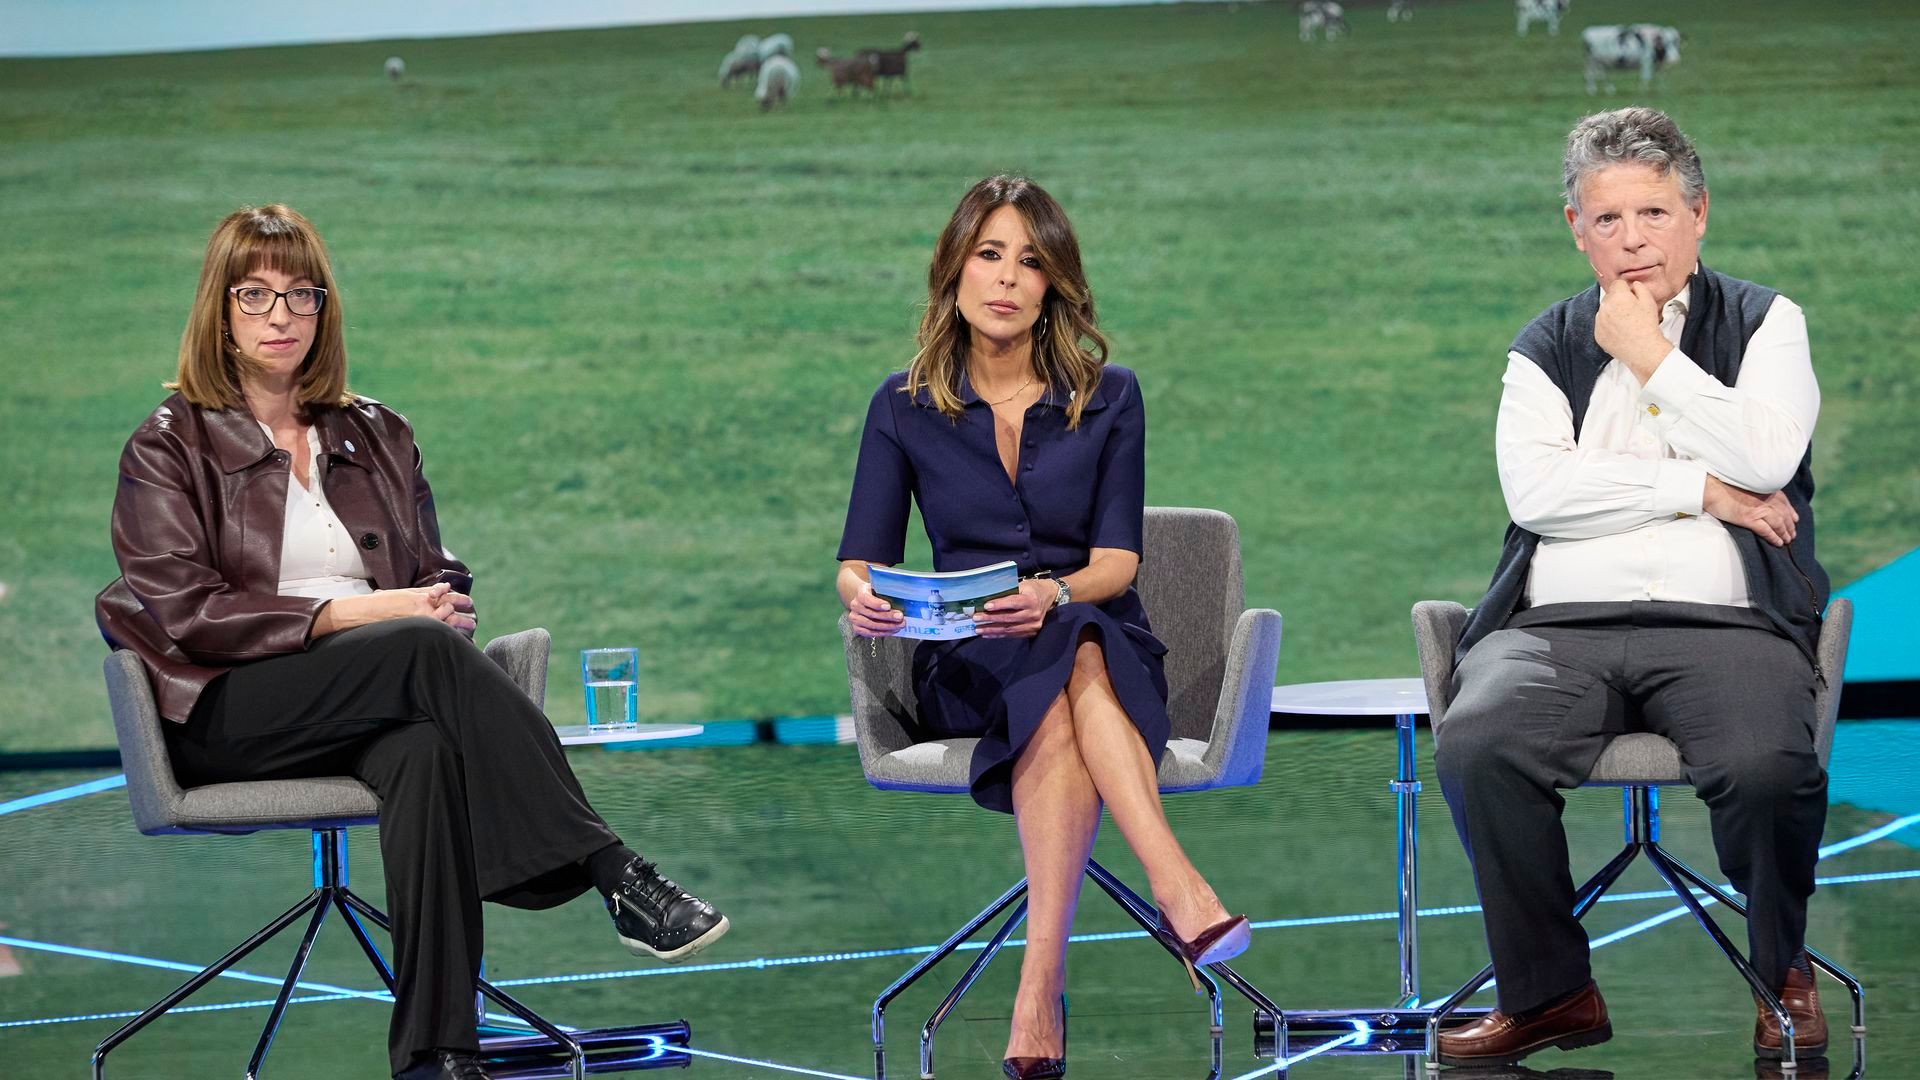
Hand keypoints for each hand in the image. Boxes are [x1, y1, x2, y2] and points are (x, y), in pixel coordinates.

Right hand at [311, 583, 475, 639]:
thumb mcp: (402, 593)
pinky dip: (453, 638)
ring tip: (471, 627)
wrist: (366, 612)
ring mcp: (422, 618)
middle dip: (463, 611)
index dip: (458, 598)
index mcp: (420, 595)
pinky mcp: (418, 628)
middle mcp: (424, 606)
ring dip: (462, 624)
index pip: (445, 594)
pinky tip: (463, 643)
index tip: (467, 601)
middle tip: (473, 616)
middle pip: (451, 607)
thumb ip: (421, 592)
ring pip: (449, 621)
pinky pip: (440, 633)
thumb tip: (438, 590)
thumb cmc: (382, 602)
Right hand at [846, 581, 904, 637]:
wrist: (865, 600)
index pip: (866, 598)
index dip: (877, 604)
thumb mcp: (881, 588)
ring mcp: (855, 617)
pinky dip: (882, 633)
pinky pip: (869, 633)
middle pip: (871, 613)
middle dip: (887, 617)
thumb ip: (888, 591)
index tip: (888, 606)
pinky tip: (892, 630)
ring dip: (887, 627)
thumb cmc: (876, 593)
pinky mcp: (857, 628)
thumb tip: (904, 597)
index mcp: (861, 592)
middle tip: (900, 617)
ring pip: (871, 625)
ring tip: (899, 625)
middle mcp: (855, 605)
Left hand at [974, 579, 1054, 638]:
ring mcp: (1033, 625)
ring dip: (991, 629)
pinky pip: (1012, 635)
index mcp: (1031, 600)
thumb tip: (987, 596)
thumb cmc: (1032, 589)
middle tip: (976, 618)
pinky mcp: (1031, 632)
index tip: (986, 606)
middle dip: (990, 619)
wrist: (1049, 597)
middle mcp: (1033, 614)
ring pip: (1009, 629)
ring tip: (978, 629)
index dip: (999, 605)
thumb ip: (1008, 591)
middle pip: (1009, 618)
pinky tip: (987, 634)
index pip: (1013, 603)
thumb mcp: (1023, 585)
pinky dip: (998, 635)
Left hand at [1594, 279, 1672, 382]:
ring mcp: (1599, 321)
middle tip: (1631, 311)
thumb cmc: (1647, 325)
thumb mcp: (1649, 300)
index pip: (1617, 283)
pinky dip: (1609, 326)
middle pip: (1609, 297)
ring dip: (1612, 313)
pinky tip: (1621, 331)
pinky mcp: (1597, 334)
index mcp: (1617, 296)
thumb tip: (1632, 284)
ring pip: (1604, 311)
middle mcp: (1604, 307)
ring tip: (1627, 323)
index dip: (1626, 288)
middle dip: (1618, 300)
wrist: (1643, 349)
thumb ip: (1639, 287)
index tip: (1631, 295)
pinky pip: (1602, 325)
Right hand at [1702, 475, 1798, 546]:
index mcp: (1765, 488)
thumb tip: (1759, 499)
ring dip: (1785, 533)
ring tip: (1787, 541)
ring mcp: (1759, 508)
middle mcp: (1766, 498)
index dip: (1791, 512)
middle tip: (1792, 534)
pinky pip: (1767, 530)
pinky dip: (1774, 537)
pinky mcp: (1749, 518)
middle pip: (1784, 514)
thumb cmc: (1723, 486)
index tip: (1795, 519)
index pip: (1784, 502)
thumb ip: (1757, 490)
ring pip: (1779, 523)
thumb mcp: (1745, 484)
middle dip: (1790, 525)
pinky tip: (1778, 542)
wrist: (1711, 488)